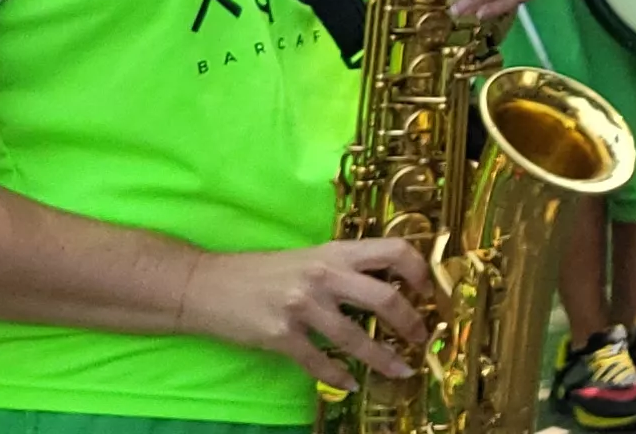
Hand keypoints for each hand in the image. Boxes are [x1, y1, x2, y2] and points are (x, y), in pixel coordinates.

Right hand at [179, 240, 430, 387]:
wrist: (205, 285)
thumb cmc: (260, 271)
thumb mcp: (307, 257)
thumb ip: (344, 268)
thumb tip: (388, 284)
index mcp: (333, 252)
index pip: (393, 250)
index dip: (420, 270)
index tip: (430, 292)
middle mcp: (322, 276)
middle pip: (386, 298)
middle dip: (411, 323)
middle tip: (423, 338)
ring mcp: (302, 307)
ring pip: (356, 339)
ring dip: (384, 359)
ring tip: (401, 371)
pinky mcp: (281, 336)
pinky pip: (320, 363)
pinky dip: (339, 376)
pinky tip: (351, 383)